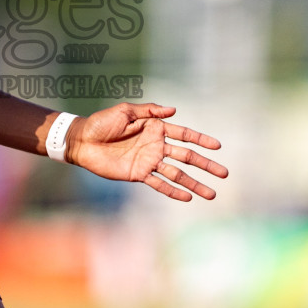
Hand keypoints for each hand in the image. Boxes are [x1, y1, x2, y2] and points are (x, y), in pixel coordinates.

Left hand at [65, 102, 226, 201]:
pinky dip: (173, 191)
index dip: (201, 140)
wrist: (83, 141)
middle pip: (187, 156)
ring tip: (212, 194)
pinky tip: (188, 197)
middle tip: (224, 174)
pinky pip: (159, 184)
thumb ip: (149, 110)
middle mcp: (157, 145)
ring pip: (177, 174)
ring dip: (194, 183)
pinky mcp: (139, 174)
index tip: (218, 147)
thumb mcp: (125, 111)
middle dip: (205, 165)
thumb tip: (174, 110)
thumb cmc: (102, 122)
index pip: (185, 134)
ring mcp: (149, 161)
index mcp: (156, 127)